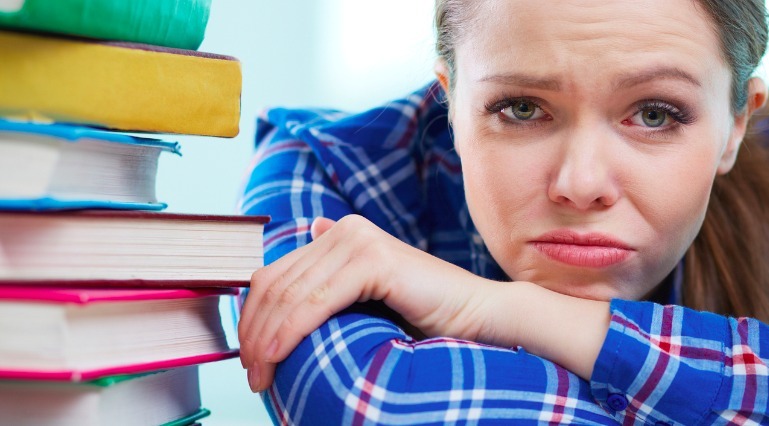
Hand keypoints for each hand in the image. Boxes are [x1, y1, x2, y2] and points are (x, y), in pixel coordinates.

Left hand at [238, 215, 499, 392]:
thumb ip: (333, 284)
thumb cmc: (426, 318)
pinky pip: (315, 300)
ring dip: (266, 338)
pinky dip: (290, 330)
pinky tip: (278, 354)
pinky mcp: (374, 259)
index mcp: (340, 235)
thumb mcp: (366, 302)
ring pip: (290, 293)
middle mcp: (346, 230)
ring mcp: (360, 240)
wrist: (477, 316)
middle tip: (251, 374)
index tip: (249, 360)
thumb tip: (307, 247)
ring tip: (262, 374)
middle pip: (275, 283)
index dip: (252, 318)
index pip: (274, 275)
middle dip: (253, 333)